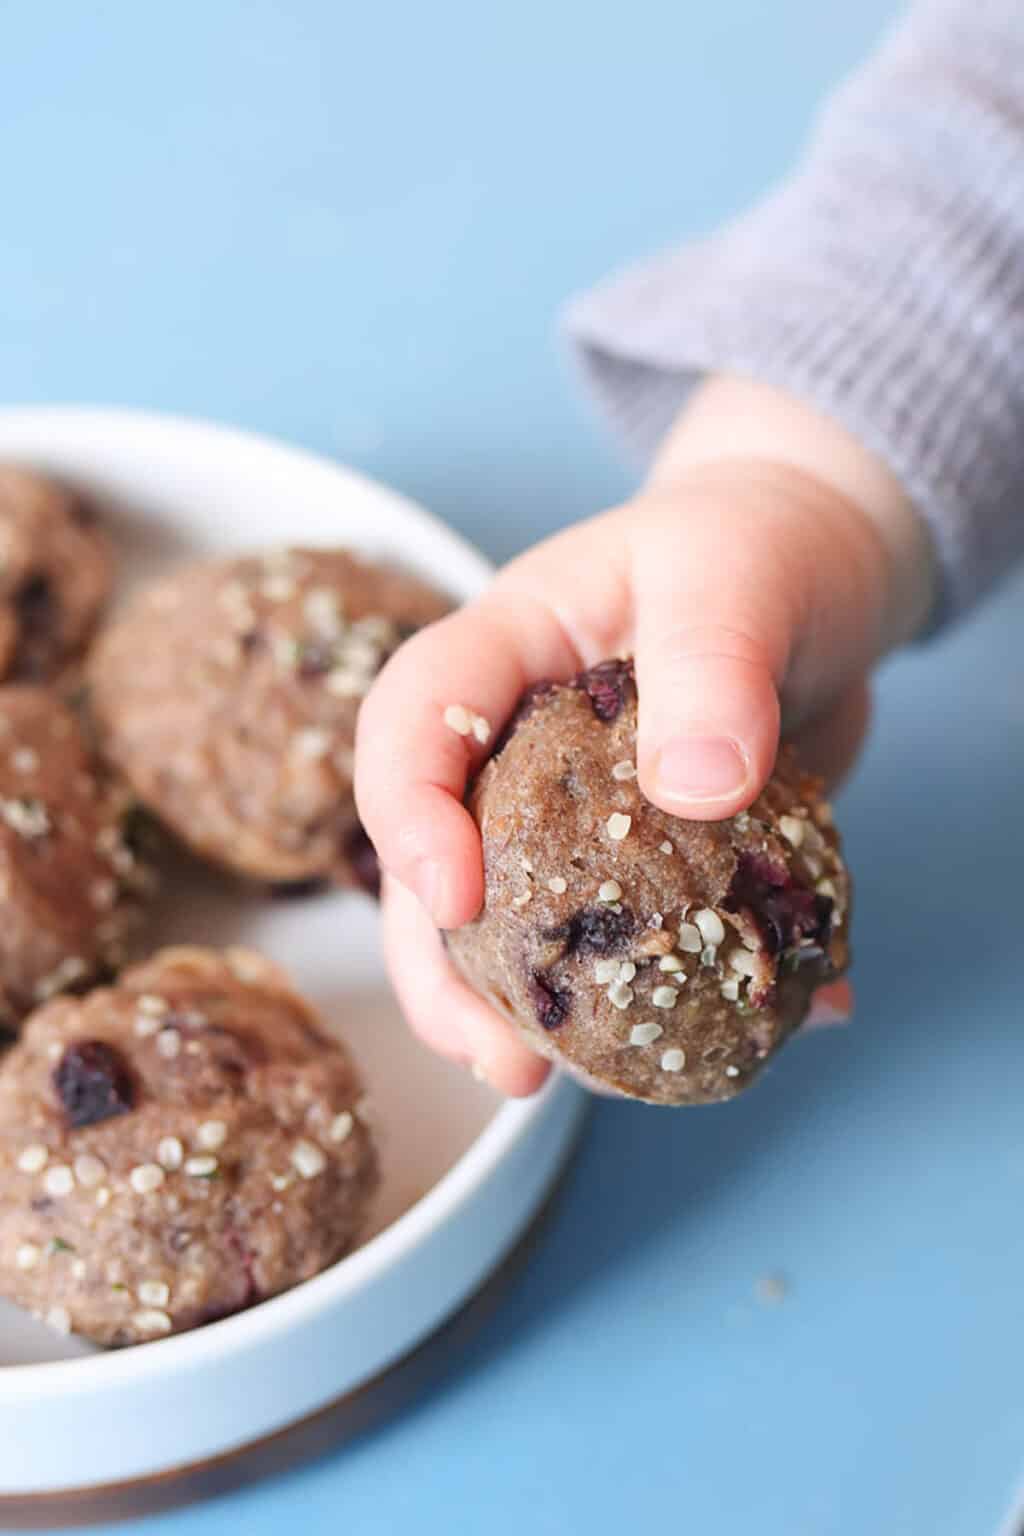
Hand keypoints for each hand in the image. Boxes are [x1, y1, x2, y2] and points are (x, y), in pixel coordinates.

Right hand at [355, 376, 933, 1093]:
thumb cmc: (762, 543)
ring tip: (562, 1085)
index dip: (406, 811)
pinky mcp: (651, 859)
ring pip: (518, 923)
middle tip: (501, 1060)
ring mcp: (577, 809)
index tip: (455, 898)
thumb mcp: (738, 575)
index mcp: (507, 648)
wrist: (828, 569)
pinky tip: (757, 1031)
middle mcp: (517, 740)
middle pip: (436, 859)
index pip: (412, 718)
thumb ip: (713, 662)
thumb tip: (697, 787)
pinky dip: (686, 996)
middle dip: (445, 970)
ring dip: (534, 1013)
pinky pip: (641, 938)